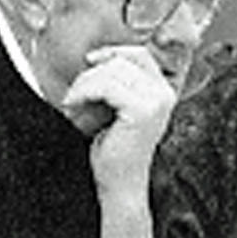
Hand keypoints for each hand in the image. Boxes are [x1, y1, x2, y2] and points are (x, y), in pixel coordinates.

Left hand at [62, 45, 177, 193]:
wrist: (120, 185)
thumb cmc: (114, 151)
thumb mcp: (117, 109)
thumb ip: (118, 83)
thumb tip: (96, 55)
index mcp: (164, 92)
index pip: (140, 55)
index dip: (112, 52)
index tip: (89, 61)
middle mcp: (165, 94)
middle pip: (122, 61)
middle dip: (91, 74)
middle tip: (74, 97)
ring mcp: (156, 102)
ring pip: (111, 71)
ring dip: (83, 84)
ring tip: (71, 104)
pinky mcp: (142, 111)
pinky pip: (105, 86)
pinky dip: (83, 92)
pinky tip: (72, 106)